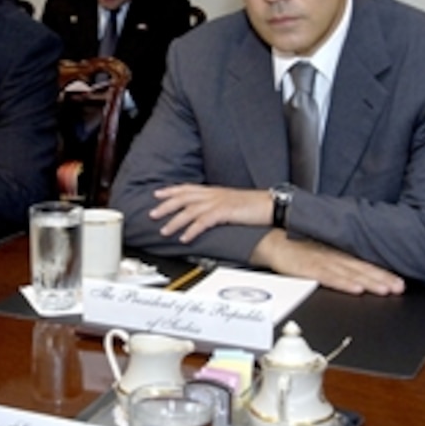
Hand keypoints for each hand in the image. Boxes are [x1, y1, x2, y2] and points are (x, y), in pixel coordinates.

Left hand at [150, 184, 270, 243]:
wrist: (272, 205)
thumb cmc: (254, 206)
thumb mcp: (230, 202)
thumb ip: (216, 205)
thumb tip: (204, 214)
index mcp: (214, 191)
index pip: (187, 188)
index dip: (171, 191)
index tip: (156, 194)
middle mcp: (213, 194)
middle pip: (184, 197)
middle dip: (166, 206)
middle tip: (152, 214)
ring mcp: (219, 202)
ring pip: (190, 210)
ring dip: (175, 221)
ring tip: (164, 231)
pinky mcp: (225, 212)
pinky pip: (203, 221)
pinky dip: (191, 230)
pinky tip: (185, 238)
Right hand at [251, 230, 404, 295]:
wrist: (268, 240)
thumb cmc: (293, 247)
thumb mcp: (318, 250)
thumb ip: (336, 261)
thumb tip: (356, 274)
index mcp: (335, 251)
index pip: (363, 262)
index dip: (382, 272)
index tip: (400, 281)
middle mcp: (331, 255)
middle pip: (361, 267)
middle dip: (382, 278)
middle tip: (399, 287)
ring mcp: (319, 260)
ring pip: (349, 272)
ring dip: (369, 281)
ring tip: (386, 289)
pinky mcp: (306, 268)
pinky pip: (327, 277)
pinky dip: (342, 283)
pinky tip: (356, 289)